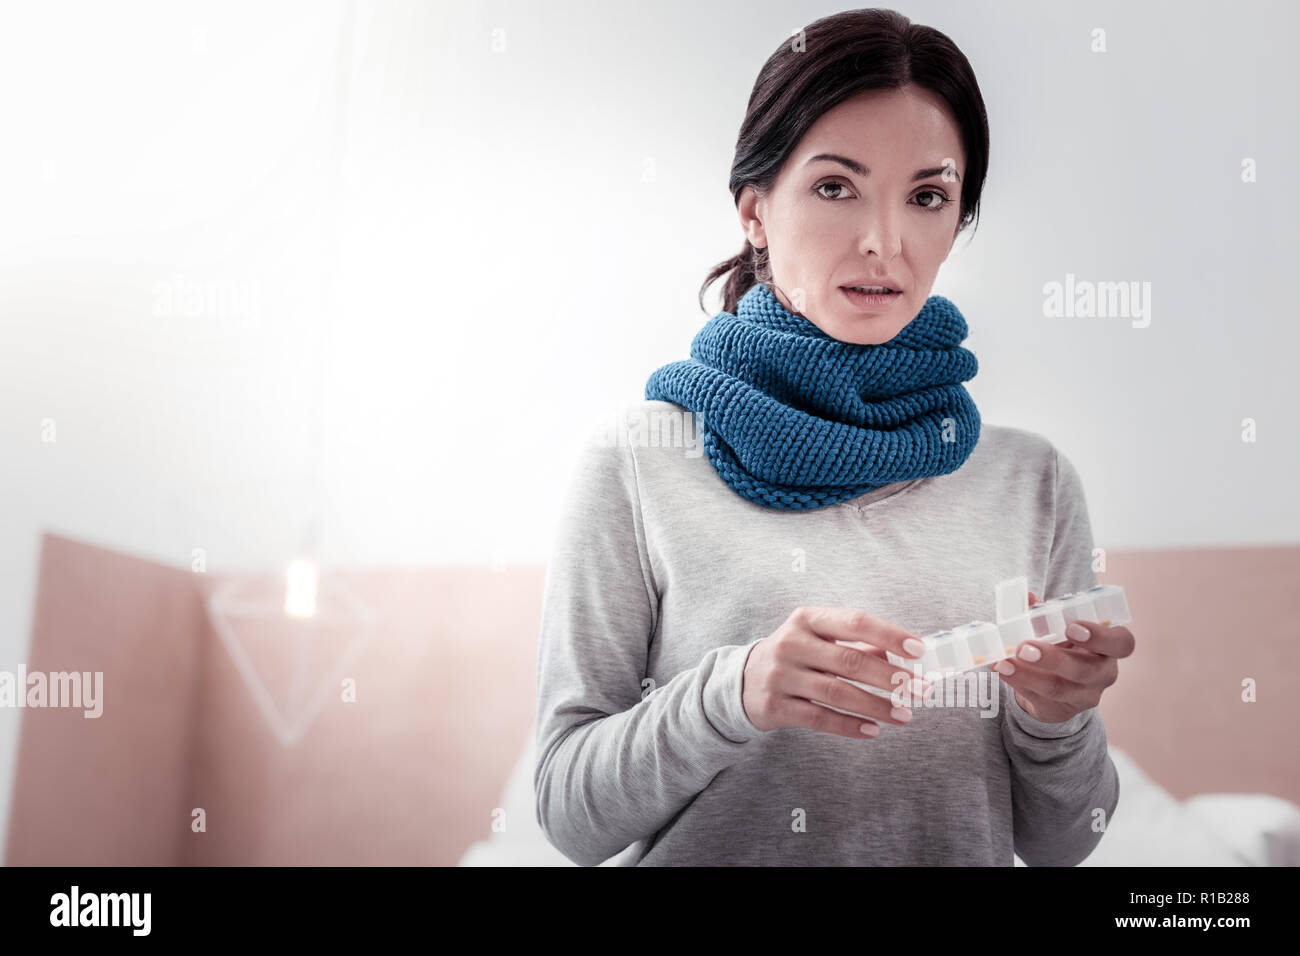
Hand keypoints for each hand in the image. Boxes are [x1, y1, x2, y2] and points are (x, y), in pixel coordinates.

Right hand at [741, 606, 935, 738]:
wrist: (742, 680)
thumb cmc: (796, 656)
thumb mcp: (820, 639)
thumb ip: (859, 645)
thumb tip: (906, 657)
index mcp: (807, 619)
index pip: (854, 622)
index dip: (890, 635)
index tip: (920, 650)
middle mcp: (792, 644)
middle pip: (850, 661)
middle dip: (891, 677)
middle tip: (921, 690)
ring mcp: (781, 675)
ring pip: (838, 693)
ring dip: (876, 706)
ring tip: (905, 715)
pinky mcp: (775, 706)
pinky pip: (819, 718)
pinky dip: (849, 726)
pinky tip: (873, 730)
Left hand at [991, 591, 1134, 723]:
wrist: (1052, 681)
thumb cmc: (1061, 644)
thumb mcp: (1056, 626)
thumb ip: (1044, 611)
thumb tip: (1028, 598)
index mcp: (1108, 647)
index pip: (1121, 643)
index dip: (1101, 636)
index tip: (1071, 627)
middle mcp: (1102, 673)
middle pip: (1086, 670)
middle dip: (1053, 659)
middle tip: (1025, 648)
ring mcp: (1084, 696)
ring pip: (1059, 689)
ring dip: (1028, 675)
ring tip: (1005, 662)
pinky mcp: (1061, 710)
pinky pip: (1040, 700)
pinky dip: (1017, 682)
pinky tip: (1002, 669)